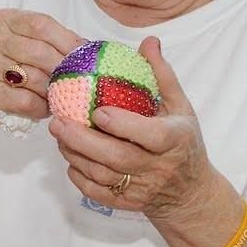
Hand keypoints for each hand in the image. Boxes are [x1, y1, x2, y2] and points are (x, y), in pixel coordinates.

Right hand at [0, 10, 85, 131]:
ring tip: (58, 97)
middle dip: (63, 70)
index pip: (41, 25)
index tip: (86, 56)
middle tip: (77, 82)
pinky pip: (24, 100)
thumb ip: (52, 44)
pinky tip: (43, 108)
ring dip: (53, 92)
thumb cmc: (9, 73)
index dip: (68, 40)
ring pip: (35, 78)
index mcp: (4, 20)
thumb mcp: (26, 48)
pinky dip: (40, 107)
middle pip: (40, 51)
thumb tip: (90, 50)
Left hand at [47, 37, 215, 219]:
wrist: (189, 193)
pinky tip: (70, 157)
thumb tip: (148, 42)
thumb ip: (162, 76)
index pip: (149, 136)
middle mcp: (158, 167)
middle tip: (57, 121)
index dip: (122, 125)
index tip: (97, 111)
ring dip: (74, 155)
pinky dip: (78, 175)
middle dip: (83, 141)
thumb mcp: (180, 108)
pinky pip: (96, 191)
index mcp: (174, 141)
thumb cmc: (184, 143)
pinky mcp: (127, 204)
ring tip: (59, 133)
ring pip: (101, 175)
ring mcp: (142, 189)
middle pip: (116, 158)